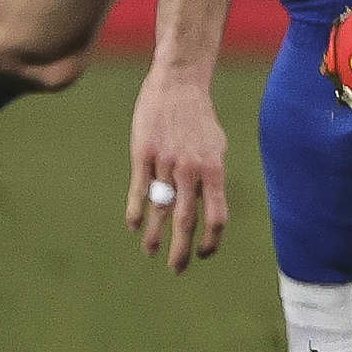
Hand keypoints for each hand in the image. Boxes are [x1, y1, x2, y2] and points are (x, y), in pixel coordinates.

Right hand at [127, 66, 228, 270]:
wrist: (179, 82)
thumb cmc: (199, 117)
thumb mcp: (216, 146)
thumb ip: (211, 177)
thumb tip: (207, 208)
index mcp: (214, 168)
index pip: (217, 215)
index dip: (211, 240)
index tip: (203, 254)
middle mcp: (191, 168)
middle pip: (187, 220)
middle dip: (181, 249)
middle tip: (176, 269)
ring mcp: (165, 161)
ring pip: (160, 208)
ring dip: (154, 235)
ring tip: (151, 252)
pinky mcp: (142, 154)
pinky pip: (138, 189)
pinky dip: (135, 211)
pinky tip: (133, 226)